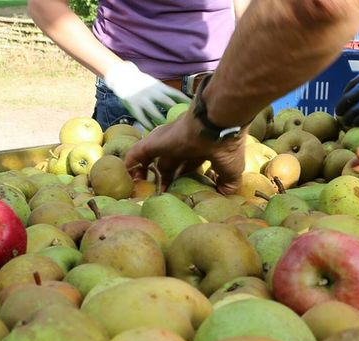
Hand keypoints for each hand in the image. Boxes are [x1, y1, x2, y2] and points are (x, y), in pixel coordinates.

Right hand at [103, 61, 189, 129]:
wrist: (122, 76)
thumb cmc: (142, 83)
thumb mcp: (155, 85)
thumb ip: (166, 94)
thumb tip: (182, 103)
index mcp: (160, 86)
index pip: (176, 94)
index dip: (185, 102)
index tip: (195, 109)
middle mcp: (152, 92)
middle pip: (167, 103)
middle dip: (176, 112)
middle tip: (184, 123)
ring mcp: (142, 99)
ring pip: (155, 113)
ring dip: (162, 121)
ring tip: (168, 130)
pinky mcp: (133, 105)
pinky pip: (142, 118)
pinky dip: (148, 124)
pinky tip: (153, 130)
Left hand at [124, 113, 244, 193]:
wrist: (216, 125)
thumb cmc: (226, 146)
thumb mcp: (231, 171)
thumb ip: (227, 185)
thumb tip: (222, 196)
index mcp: (200, 151)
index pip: (188, 167)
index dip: (183, 180)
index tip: (181, 195)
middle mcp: (182, 146)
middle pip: (169, 165)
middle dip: (165, 181)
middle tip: (160, 197)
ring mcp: (167, 143)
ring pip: (152, 159)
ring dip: (147, 174)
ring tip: (141, 191)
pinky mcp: (154, 142)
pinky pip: (136, 154)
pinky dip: (130, 164)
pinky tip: (127, 178)